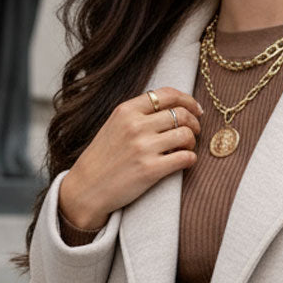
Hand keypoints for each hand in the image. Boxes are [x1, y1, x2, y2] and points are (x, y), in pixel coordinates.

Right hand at [58, 85, 203, 230]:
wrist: (86, 188)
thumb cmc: (103, 158)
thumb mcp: (114, 125)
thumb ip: (139, 114)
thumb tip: (173, 108)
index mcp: (126, 110)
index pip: (167, 94)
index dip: (187, 100)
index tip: (196, 110)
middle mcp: (135, 126)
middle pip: (181, 114)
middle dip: (194, 123)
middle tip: (195, 132)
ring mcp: (143, 148)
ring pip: (186, 135)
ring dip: (192, 142)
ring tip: (187, 148)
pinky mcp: (151, 170)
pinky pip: (186, 158)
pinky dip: (191, 159)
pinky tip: (185, 161)